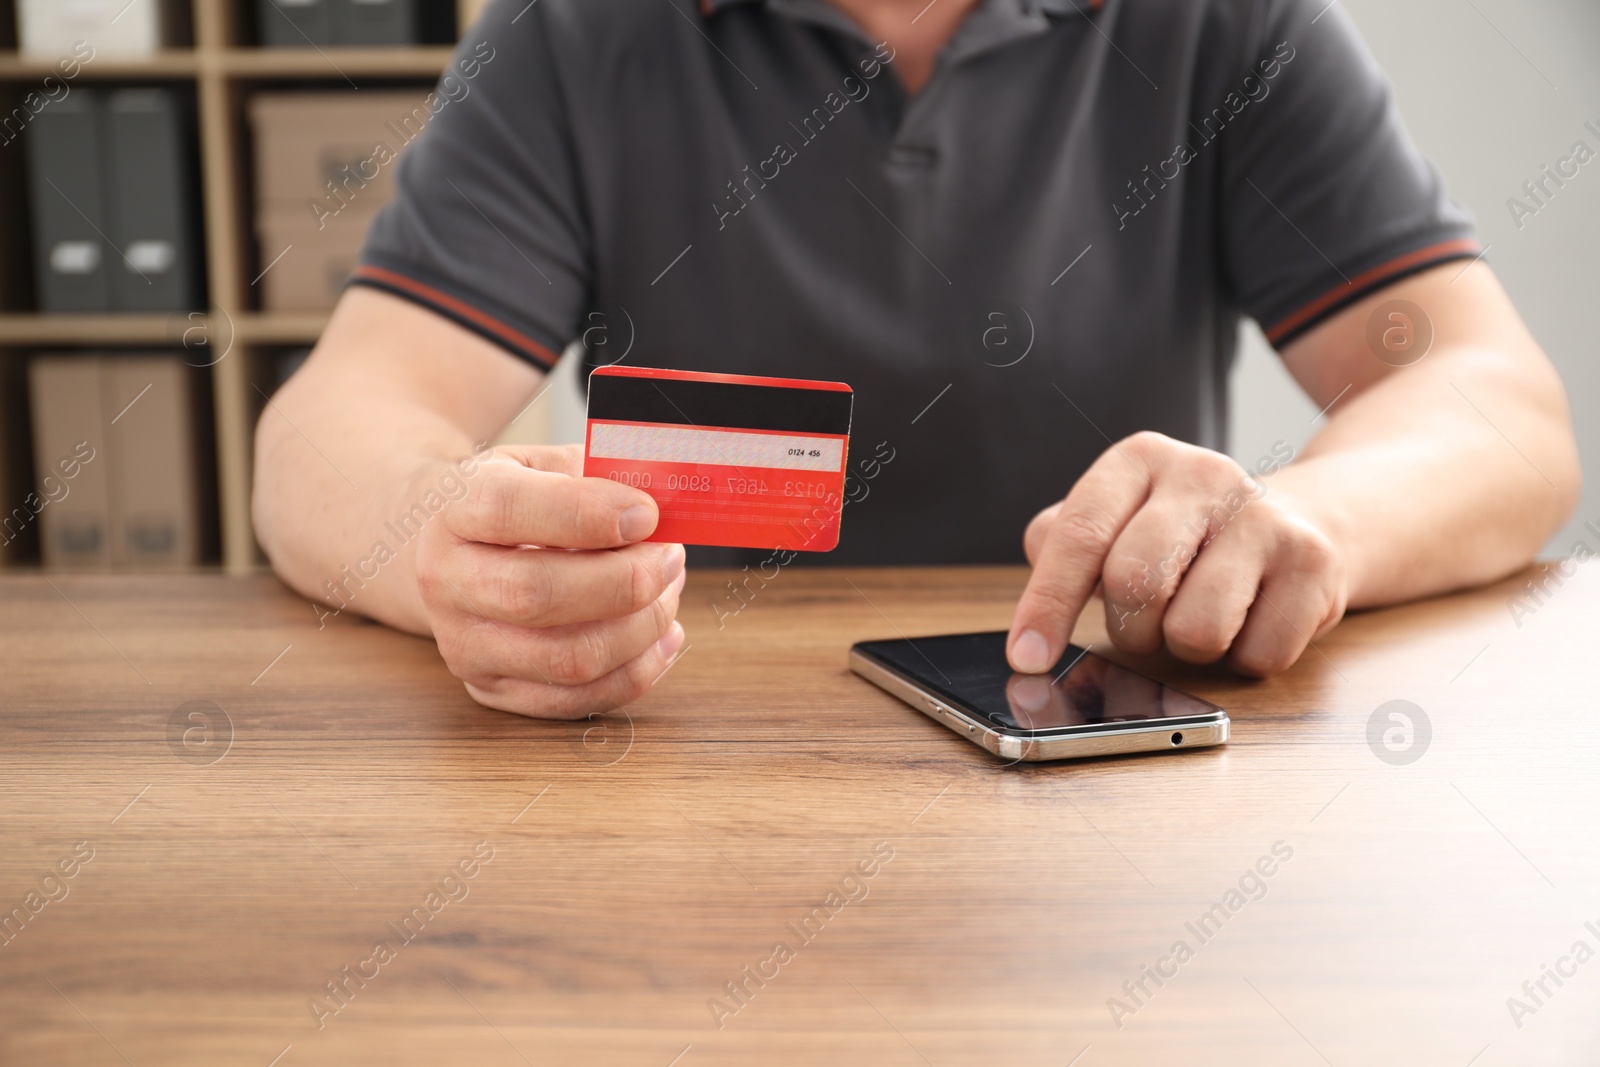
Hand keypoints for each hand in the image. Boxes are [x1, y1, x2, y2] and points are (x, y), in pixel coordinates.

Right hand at [415, 444, 685, 717]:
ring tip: (669, 593)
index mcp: (455, 507)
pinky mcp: (490, 688)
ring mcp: (464, 642)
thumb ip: (599, 475)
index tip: (646, 514)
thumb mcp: (546, 463)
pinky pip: (574, 701)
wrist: (447, 545)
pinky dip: (634, 673)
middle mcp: (446, 580)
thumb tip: (668, 502)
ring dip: (639, 630)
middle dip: (626, 582)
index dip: (586, 514)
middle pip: (537, 595)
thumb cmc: (517, 501)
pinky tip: (662, 639)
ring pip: (565, 659)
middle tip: (670, 558)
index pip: (507, 509)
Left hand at [1007, 432, 1346, 676]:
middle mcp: (1203, 474)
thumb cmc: (1185, 536)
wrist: (1305, 519)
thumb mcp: (1115, 522)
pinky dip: (1244, 657)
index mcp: (1139, 459)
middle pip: (1135, 585)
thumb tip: (1030, 625)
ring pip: (1196, 632)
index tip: (1026, 657)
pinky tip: (1252, 617)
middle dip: (1131, 629)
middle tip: (1146, 625)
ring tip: (1203, 612)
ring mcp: (1265, 516)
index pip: (1079, 536)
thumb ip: (1062, 550)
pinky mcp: (1315, 562)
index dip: (1046, 605)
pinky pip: (1258, 655)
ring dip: (1189, 648)